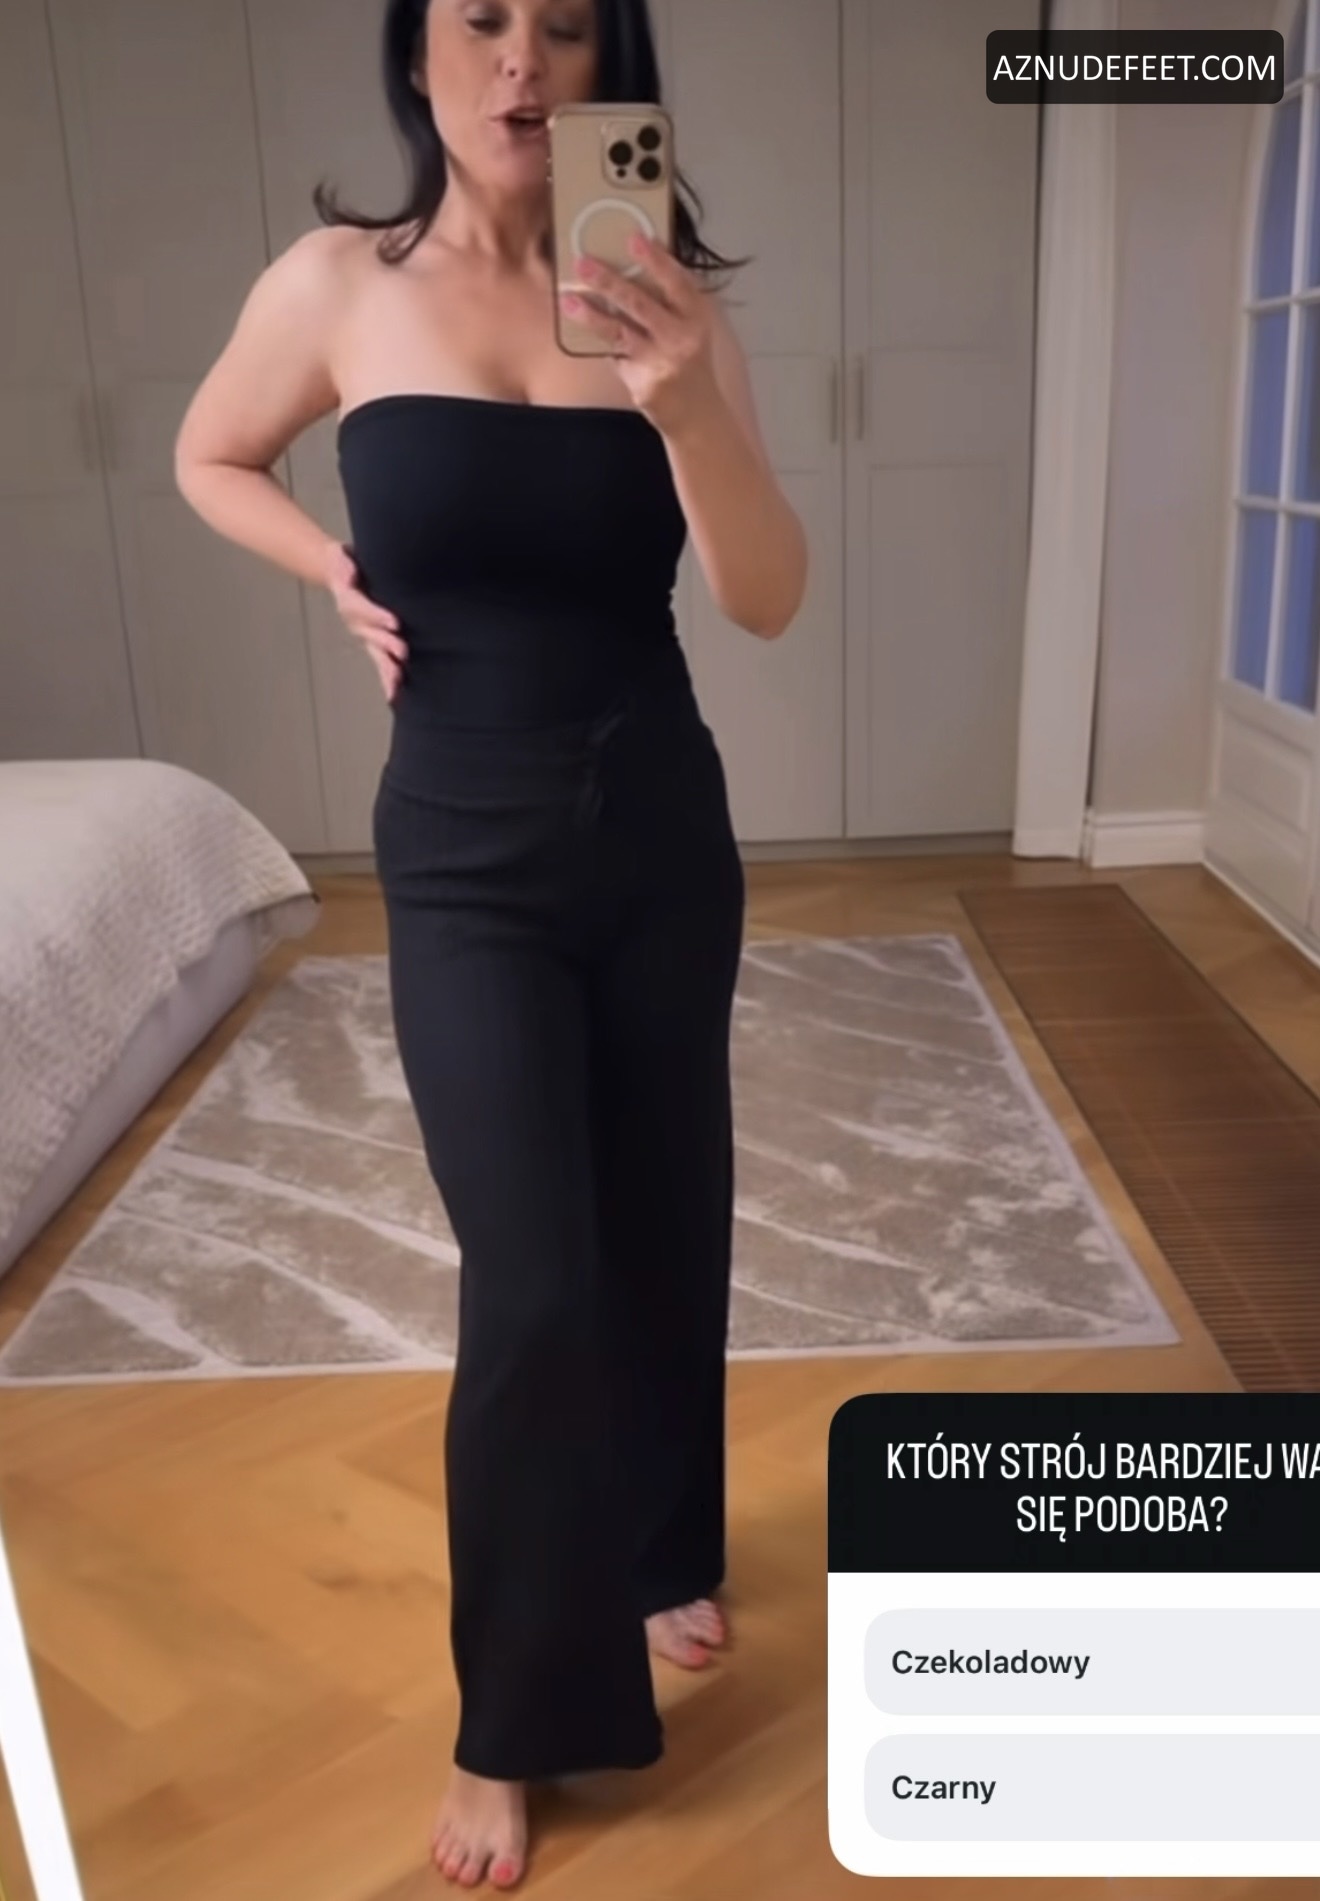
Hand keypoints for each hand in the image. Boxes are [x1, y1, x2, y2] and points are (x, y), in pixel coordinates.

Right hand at [323, 542, 406, 702]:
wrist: (340, 573)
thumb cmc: (343, 564)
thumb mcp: (339, 557)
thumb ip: (343, 564)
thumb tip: (348, 572)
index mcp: (348, 599)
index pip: (360, 608)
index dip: (376, 615)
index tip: (394, 622)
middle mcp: (356, 621)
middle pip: (370, 635)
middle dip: (386, 644)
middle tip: (402, 652)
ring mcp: (365, 634)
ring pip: (376, 653)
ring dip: (387, 668)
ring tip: (396, 683)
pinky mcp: (375, 641)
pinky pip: (381, 662)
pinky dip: (387, 678)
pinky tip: (395, 694)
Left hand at [560, 235, 718, 432]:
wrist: (698, 414)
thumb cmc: (691, 362)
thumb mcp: (693, 327)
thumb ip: (671, 301)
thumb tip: (633, 264)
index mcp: (697, 317)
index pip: (677, 282)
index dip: (656, 260)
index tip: (634, 239)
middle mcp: (682, 338)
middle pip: (641, 304)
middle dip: (609, 281)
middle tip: (583, 263)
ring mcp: (661, 363)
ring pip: (620, 332)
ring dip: (591, 314)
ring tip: (568, 299)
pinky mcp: (643, 384)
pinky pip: (615, 357)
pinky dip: (599, 343)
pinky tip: (578, 328)